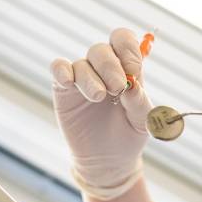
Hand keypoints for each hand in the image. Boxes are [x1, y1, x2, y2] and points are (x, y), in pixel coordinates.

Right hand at [51, 28, 152, 199]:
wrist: (109, 160)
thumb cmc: (129, 135)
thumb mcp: (143, 120)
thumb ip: (140, 101)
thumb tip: (132, 84)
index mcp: (126, 68)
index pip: (124, 41)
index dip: (128, 49)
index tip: (133, 70)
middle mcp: (103, 69)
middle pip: (102, 50)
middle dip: (111, 66)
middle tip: (118, 87)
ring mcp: (82, 78)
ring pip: (83, 63)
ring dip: (92, 78)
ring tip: (99, 97)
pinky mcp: (63, 90)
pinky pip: (58, 68)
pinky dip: (62, 70)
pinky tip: (69, 82)